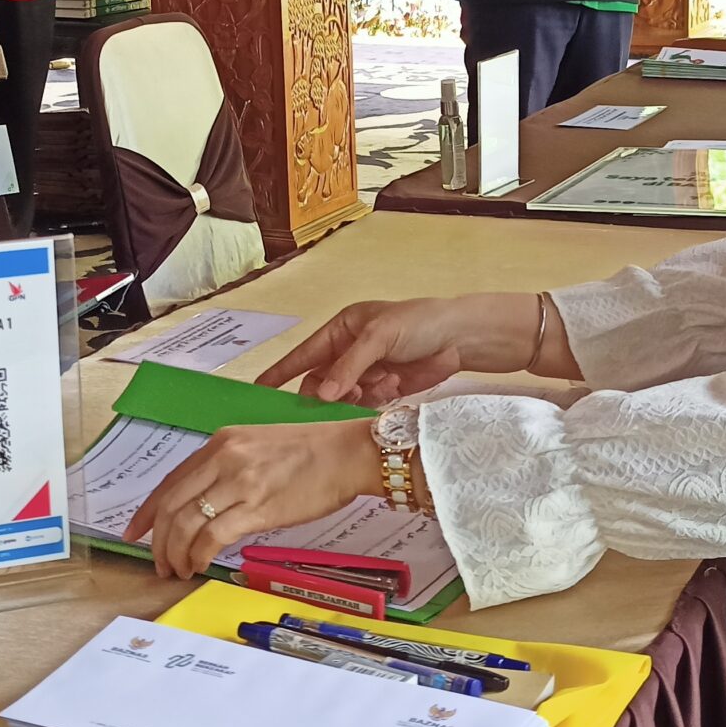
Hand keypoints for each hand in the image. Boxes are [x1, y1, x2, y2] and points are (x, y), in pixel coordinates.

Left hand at [121, 419, 383, 577]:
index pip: (170, 481)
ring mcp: (240, 483)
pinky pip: (214, 535)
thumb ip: (227, 469)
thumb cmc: (311, 453)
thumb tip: (205, 504)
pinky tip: (200, 565)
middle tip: (158, 563)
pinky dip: (199, 554)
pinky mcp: (259, 507)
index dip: (147, 512)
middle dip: (158, 540)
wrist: (348, 453)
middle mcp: (224, 459)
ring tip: (179, 570)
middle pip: (172, 504)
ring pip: (188, 522)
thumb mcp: (258, 447)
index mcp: (221, 443)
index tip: (135, 533)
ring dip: (176, 552)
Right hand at [255, 293, 568, 404]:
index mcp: (343, 328)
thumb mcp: (380, 338)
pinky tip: (397, 385)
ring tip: (385, 382)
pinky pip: (369, 404)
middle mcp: (352, 350)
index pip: (303, 354)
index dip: (280, 373)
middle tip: (349, 395)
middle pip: (324, 382)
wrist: (467, 336)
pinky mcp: (389, 387)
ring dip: (360, 395)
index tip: (258, 392)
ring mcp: (370, 371)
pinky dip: (378, 399)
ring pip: (346, 397)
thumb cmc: (422, 322)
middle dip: (333, 391)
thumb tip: (322, 394)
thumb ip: (349, 366)